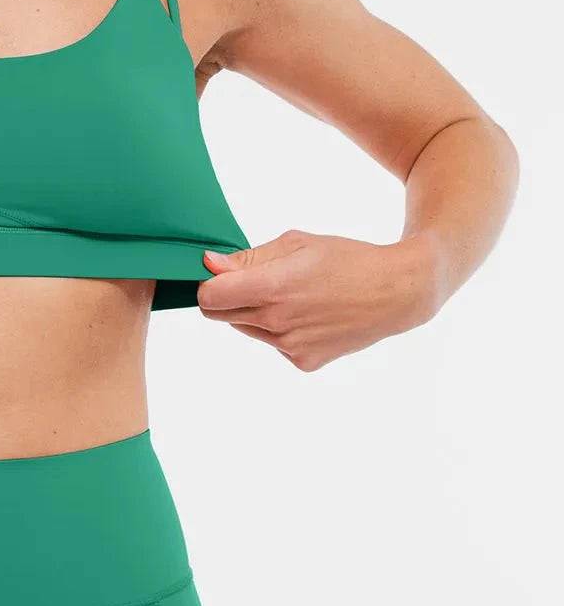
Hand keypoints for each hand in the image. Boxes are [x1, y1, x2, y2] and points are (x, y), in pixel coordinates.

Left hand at [195, 228, 436, 370]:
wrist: (396, 292)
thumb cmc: (346, 259)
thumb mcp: (297, 243)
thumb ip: (249, 257)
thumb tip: (209, 265)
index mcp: (273, 287)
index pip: (209, 297)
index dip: (210, 284)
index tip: (223, 275)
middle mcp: (278, 322)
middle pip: (219, 316)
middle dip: (228, 298)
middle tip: (258, 282)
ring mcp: (291, 347)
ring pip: (246, 329)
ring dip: (255, 313)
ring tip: (292, 296)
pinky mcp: (304, 362)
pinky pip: (272, 344)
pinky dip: (279, 330)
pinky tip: (309, 315)